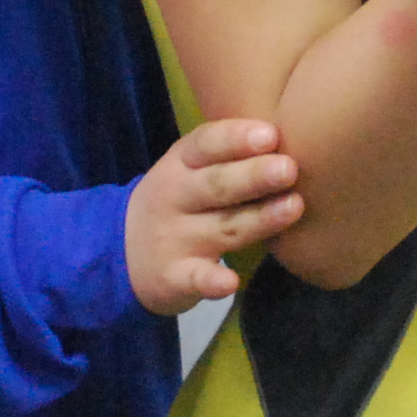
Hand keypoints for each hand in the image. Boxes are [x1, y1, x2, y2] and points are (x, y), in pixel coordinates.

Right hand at [123, 116, 304, 315]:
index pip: (206, 144)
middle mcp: (175, 196)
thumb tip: (295, 139)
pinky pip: (195, 278)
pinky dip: (211, 281)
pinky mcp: (174, 277)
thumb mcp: (189, 169)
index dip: (237, 138)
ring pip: (222, 228)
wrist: (120, 250)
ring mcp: (174, 238)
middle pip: (217, 185)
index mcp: (181, 163)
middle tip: (289, 168)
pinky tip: (230, 282)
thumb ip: (230, 155)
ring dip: (258, 219)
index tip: (271, 135)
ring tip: (292, 207)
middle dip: (253, 176)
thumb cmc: (177, 201)